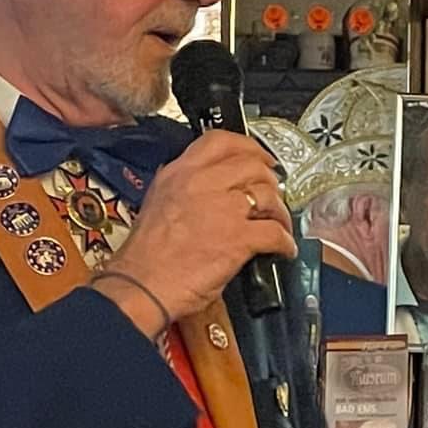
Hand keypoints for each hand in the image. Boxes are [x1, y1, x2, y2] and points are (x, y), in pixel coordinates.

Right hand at [101, 132, 295, 328]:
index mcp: (179, 172)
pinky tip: (284, 249)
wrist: (142, 285)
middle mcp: (202, 182)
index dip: (249, 147)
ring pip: (268, 195)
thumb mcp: (159, 203)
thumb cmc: (146, 256)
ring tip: (279, 225)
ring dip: (279, 212)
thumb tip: (210, 190)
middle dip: (269, 181)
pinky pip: (275, 232)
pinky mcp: (238, 237)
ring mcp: (223, 208)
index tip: (261, 159)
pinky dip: (285, 242)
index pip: (221, 141)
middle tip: (272, 196)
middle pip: (252, 165)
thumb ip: (184, 189)